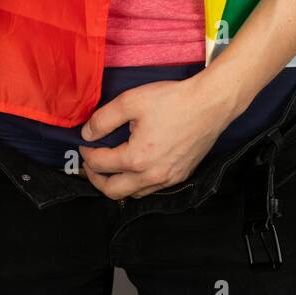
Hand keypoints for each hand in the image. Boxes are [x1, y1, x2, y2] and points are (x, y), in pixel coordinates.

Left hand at [78, 75, 240, 200]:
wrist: (210, 103)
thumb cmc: (173, 100)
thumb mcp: (130, 101)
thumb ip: (103, 119)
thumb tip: (87, 134)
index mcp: (136, 158)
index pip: (100, 164)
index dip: (87, 154)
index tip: (84, 144)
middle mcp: (152, 175)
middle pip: (113, 191)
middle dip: (96, 179)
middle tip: (90, 164)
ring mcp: (169, 179)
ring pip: (134, 194)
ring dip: (118, 184)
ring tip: (111, 168)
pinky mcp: (181, 175)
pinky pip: (153, 189)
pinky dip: (138, 183)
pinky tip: (136, 168)